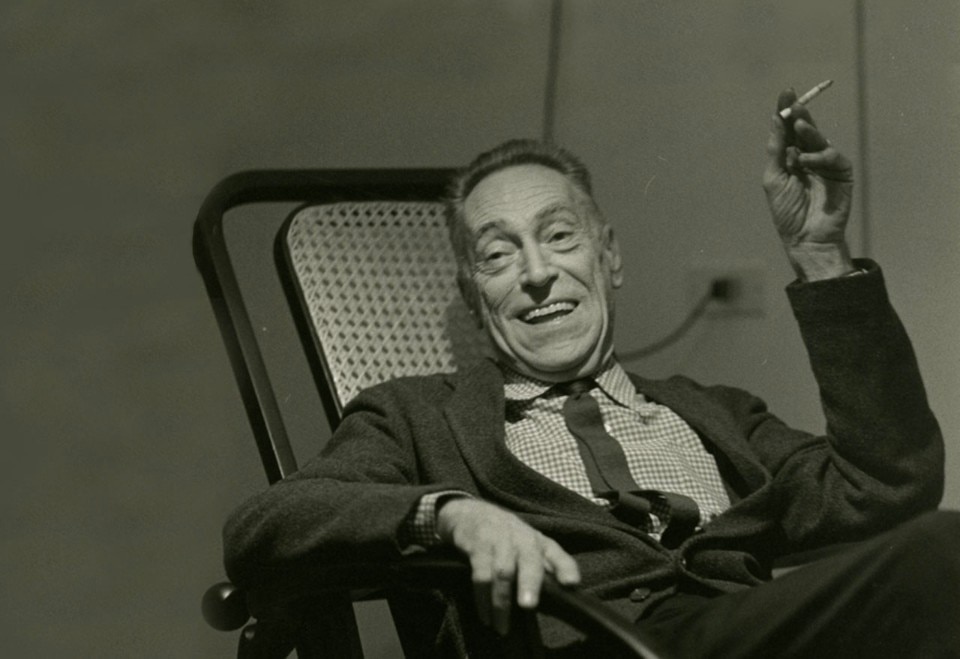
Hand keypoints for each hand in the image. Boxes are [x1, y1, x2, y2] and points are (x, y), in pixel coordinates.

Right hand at [436, 498, 580, 634]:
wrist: (469, 513)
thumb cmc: (506, 538)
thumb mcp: (527, 547)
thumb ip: (543, 569)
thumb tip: (557, 602)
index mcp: (539, 542)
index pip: (557, 554)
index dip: (565, 568)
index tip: (571, 584)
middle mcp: (522, 539)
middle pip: (529, 561)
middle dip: (530, 583)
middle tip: (528, 606)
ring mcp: (499, 540)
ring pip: (503, 572)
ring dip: (501, 601)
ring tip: (501, 627)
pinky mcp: (478, 545)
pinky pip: (481, 575)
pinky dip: (482, 598)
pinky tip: (485, 615)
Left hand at [763, 89, 855, 279]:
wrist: (806, 237)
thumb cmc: (787, 212)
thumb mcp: (774, 178)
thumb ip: (776, 149)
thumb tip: (776, 119)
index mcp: (790, 158)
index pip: (788, 130)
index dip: (787, 111)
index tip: (786, 93)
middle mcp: (808, 157)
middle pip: (805, 129)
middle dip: (800, 114)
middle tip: (795, 102)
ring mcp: (826, 164)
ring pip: (819, 139)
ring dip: (809, 130)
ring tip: (799, 125)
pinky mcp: (841, 172)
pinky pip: (831, 156)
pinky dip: (818, 156)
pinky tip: (806, 161)